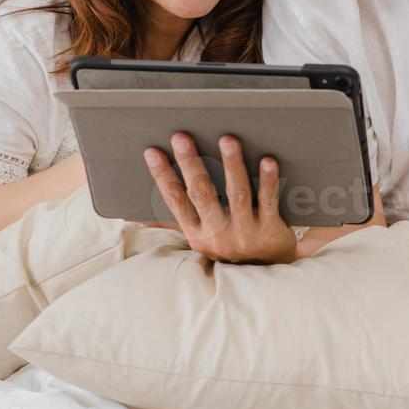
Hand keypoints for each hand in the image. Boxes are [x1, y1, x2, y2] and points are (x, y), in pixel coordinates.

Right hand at [144, 132, 297, 264]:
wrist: (268, 272)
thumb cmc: (230, 245)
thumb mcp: (201, 239)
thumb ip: (174, 223)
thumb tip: (138, 216)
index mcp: (197, 233)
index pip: (175, 200)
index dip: (162, 176)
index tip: (152, 151)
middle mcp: (217, 234)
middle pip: (202, 194)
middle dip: (190, 164)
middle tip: (181, 137)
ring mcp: (245, 233)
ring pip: (236, 194)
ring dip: (232, 166)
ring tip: (227, 140)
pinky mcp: (270, 231)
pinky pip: (268, 202)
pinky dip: (268, 181)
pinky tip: (268, 161)